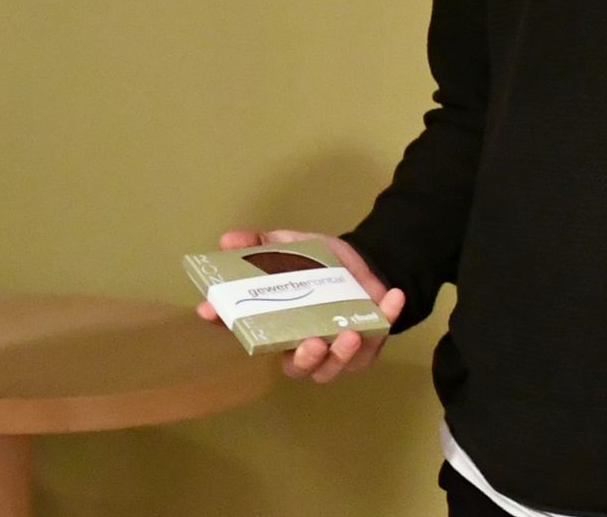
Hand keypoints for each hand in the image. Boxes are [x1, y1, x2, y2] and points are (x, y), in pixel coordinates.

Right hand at [195, 228, 405, 382]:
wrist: (365, 264)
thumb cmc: (322, 265)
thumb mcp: (291, 247)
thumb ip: (262, 244)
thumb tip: (227, 240)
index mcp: (283, 327)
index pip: (252, 333)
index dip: (234, 327)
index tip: (213, 313)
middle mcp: (307, 345)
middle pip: (299, 367)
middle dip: (305, 360)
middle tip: (313, 342)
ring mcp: (339, 350)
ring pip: (337, 367)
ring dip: (344, 354)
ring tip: (351, 333)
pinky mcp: (370, 345)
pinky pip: (379, 340)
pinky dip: (387, 318)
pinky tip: (393, 297)